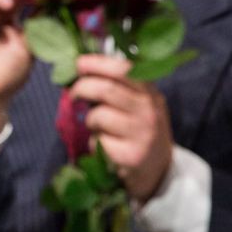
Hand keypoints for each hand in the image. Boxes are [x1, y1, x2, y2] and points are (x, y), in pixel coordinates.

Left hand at [69, 55, 172, 201]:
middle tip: (73, 94)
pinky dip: (93, 142)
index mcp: (150, 93)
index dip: (97, 63)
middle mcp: (148, 111)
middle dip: (82, 88)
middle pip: (106, 90)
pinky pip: (96, 141)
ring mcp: (141, 134)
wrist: (157, 168)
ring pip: (98, 116)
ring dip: (89, 121)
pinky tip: (105, 146)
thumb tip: (82, 69)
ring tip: (98, 127)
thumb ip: (117, 86)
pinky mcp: (129, 156)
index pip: (124, 69)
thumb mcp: (138, 104)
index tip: (78, 63)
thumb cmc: (139, 130)